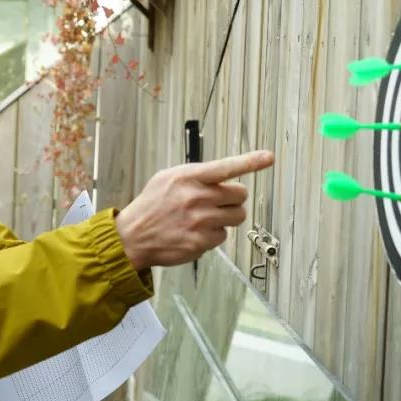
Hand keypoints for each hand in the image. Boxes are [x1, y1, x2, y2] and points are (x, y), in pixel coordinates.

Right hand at [114, 150, 273, 270]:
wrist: (133, 236)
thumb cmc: (152, 205)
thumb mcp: (167, 178)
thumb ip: (196, 175)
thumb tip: (223, 175)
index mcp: (188, 177)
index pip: (225, 167)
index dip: (250, 161)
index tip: (268, 157)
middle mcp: (196, 197)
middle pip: (240, 195)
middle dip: (233, 199)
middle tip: (218, 203)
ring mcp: (199, 221)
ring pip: (237, 216)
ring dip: (227, 217)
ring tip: (205, 218)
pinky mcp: (201, 242)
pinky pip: (223, 236)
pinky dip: (213, 235)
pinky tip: (195, 233)